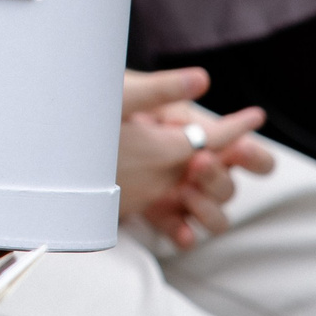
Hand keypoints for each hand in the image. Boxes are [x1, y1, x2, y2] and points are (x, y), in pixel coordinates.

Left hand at [116, 68, 270, 248]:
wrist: (62, 132)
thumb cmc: (99, 103)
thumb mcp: (126, 94)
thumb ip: (161, 89)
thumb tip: (201, 79)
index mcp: (197, 136)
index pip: (248, 154)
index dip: (253, 156)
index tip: (238, 148)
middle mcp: (194, 167)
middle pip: (230, 187)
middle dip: (220, 178)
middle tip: (197, 163)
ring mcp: (176, 193)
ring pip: (215, 215)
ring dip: (209, 210)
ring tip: (186, 195)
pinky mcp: (155, 212)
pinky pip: (181, 233)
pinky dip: (185, 235)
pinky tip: (180, 232)